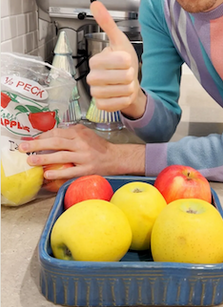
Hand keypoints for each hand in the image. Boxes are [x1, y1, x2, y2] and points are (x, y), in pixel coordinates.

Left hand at [18, 124, 144, 178]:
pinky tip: (47, 174)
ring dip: (44, 158)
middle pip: (56, 142)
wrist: (115, 158)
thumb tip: (51, 133)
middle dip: (37, 145)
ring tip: (31, 161)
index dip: (42, 136)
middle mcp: (81, 143)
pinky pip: (70, 171)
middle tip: (23, 148)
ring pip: (61, 156)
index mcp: (79, 133)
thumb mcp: (86, 133)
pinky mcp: (87, 170)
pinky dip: (57, 173)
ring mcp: (84, 157)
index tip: (30, 140)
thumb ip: (71, 132)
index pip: (57, 132)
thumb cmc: (98, 146)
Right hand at [87, 1, 145, 117]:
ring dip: (130, 86)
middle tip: (126, 73)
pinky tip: (123, 94)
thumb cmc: (123, 64)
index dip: (127, 61)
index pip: (118, 60)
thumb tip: (95, 3)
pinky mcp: (101, 106)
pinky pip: (120, 103)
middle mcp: (91, 78)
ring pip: (123, 90)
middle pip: (122, 76)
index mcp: (95, 61)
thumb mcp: (119, 41)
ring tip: (125, 83)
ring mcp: (95, 93)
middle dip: (130, 74)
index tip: (125, 61)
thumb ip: (107, 23)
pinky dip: (127, 98)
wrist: (128, 83)